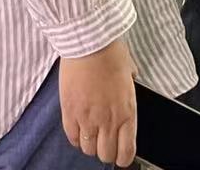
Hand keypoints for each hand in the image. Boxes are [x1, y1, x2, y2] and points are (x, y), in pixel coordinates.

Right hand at [59, 39, 137, 166]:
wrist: (88, 42)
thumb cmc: (110, 52)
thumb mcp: (130, 72)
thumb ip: (130, 86)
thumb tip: (128, 85)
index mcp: (127, 113)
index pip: (126, 152)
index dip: (123, 158)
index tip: (120, 154)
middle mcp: (108, 121)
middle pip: (105, 155)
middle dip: (105, 151)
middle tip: (104, 140)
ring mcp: (87, 118)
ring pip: (88, 149)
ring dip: (89, 143)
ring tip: (90, 132)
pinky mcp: (69, 111)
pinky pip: (72, 136)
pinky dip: (75, 136)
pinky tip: (78, 127)